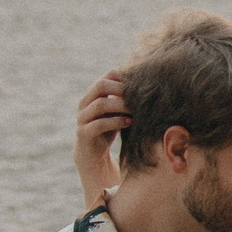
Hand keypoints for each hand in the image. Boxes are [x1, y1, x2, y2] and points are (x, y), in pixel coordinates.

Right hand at [74, 71, 129, 203]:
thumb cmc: (108, 128)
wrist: (92, 155)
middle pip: (100, 85)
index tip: (140, 85)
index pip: (106, 76)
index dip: (123, 77)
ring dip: (121, 105)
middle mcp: (84, 103)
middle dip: (121, 88)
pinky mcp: (84, 133)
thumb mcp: (117, 111)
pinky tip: (129, 123)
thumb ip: (124, 99)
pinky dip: (116, 121)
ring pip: (100, 104)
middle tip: (138, 95)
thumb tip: (150, 85)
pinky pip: (99, 123)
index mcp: (92, 94)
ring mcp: (82, 118)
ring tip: (136, 110)